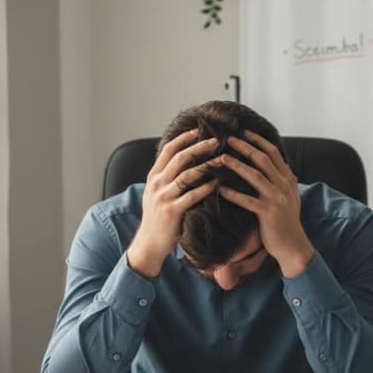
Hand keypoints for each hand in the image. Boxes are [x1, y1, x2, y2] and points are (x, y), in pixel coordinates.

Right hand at [127, 130, 217, 277]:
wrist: (150, 242)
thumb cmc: (158, 217)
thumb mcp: (156, 193)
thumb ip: (165, 176)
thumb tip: (181, 159)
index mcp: (153, 176)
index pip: (169, 150)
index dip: (184, 138)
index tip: (199, 130)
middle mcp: (157, 184)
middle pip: (180, 158)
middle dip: (199, 147)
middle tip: (216, 140)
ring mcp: (164, 197)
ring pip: (188, 175)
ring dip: (207, 165)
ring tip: (222, 160)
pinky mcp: (173, 211)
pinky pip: (192, 195)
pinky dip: (206, 188)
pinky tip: (218, 183)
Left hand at [218, 131, 314, 277]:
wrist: (293, 246)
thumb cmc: (288, 222)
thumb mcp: (292, 198)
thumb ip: (288, 183)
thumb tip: (289, 169)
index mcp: (288, 179)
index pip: (274, 153)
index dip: (258, 140)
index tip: (244, 132)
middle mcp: (284, 185)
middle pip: (263, 159)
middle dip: (245, 147)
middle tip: (228, 139)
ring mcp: (277, 199)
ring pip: (254, 176)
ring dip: (236, 165)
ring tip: (221, 158)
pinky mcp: (268, 213)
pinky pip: (247, 200)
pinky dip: (233, 194)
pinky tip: (220, 189)